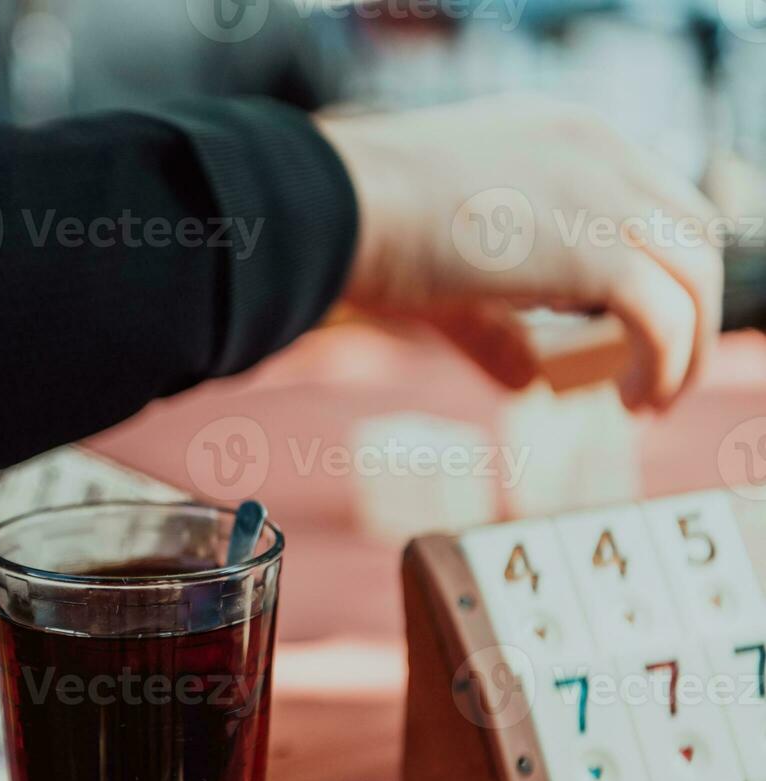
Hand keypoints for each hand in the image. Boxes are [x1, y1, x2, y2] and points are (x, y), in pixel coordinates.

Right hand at [319, 96, 722, 410]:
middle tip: (656, 362)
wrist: (329, 205)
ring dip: (687, 347)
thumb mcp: (445, 269)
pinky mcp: (598, 252)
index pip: (650, 191)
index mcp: (562, 132)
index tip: (630, 317)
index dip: (657, 257)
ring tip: (652, 399)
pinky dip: (666, 368)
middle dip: (688, 301)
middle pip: (694, 230)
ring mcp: (604, 195)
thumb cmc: (357, 225)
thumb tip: (529, 381)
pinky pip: (667, 320)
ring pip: (696, 277)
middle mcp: (597, 151)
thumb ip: (497, 323)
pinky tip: (638, 403)